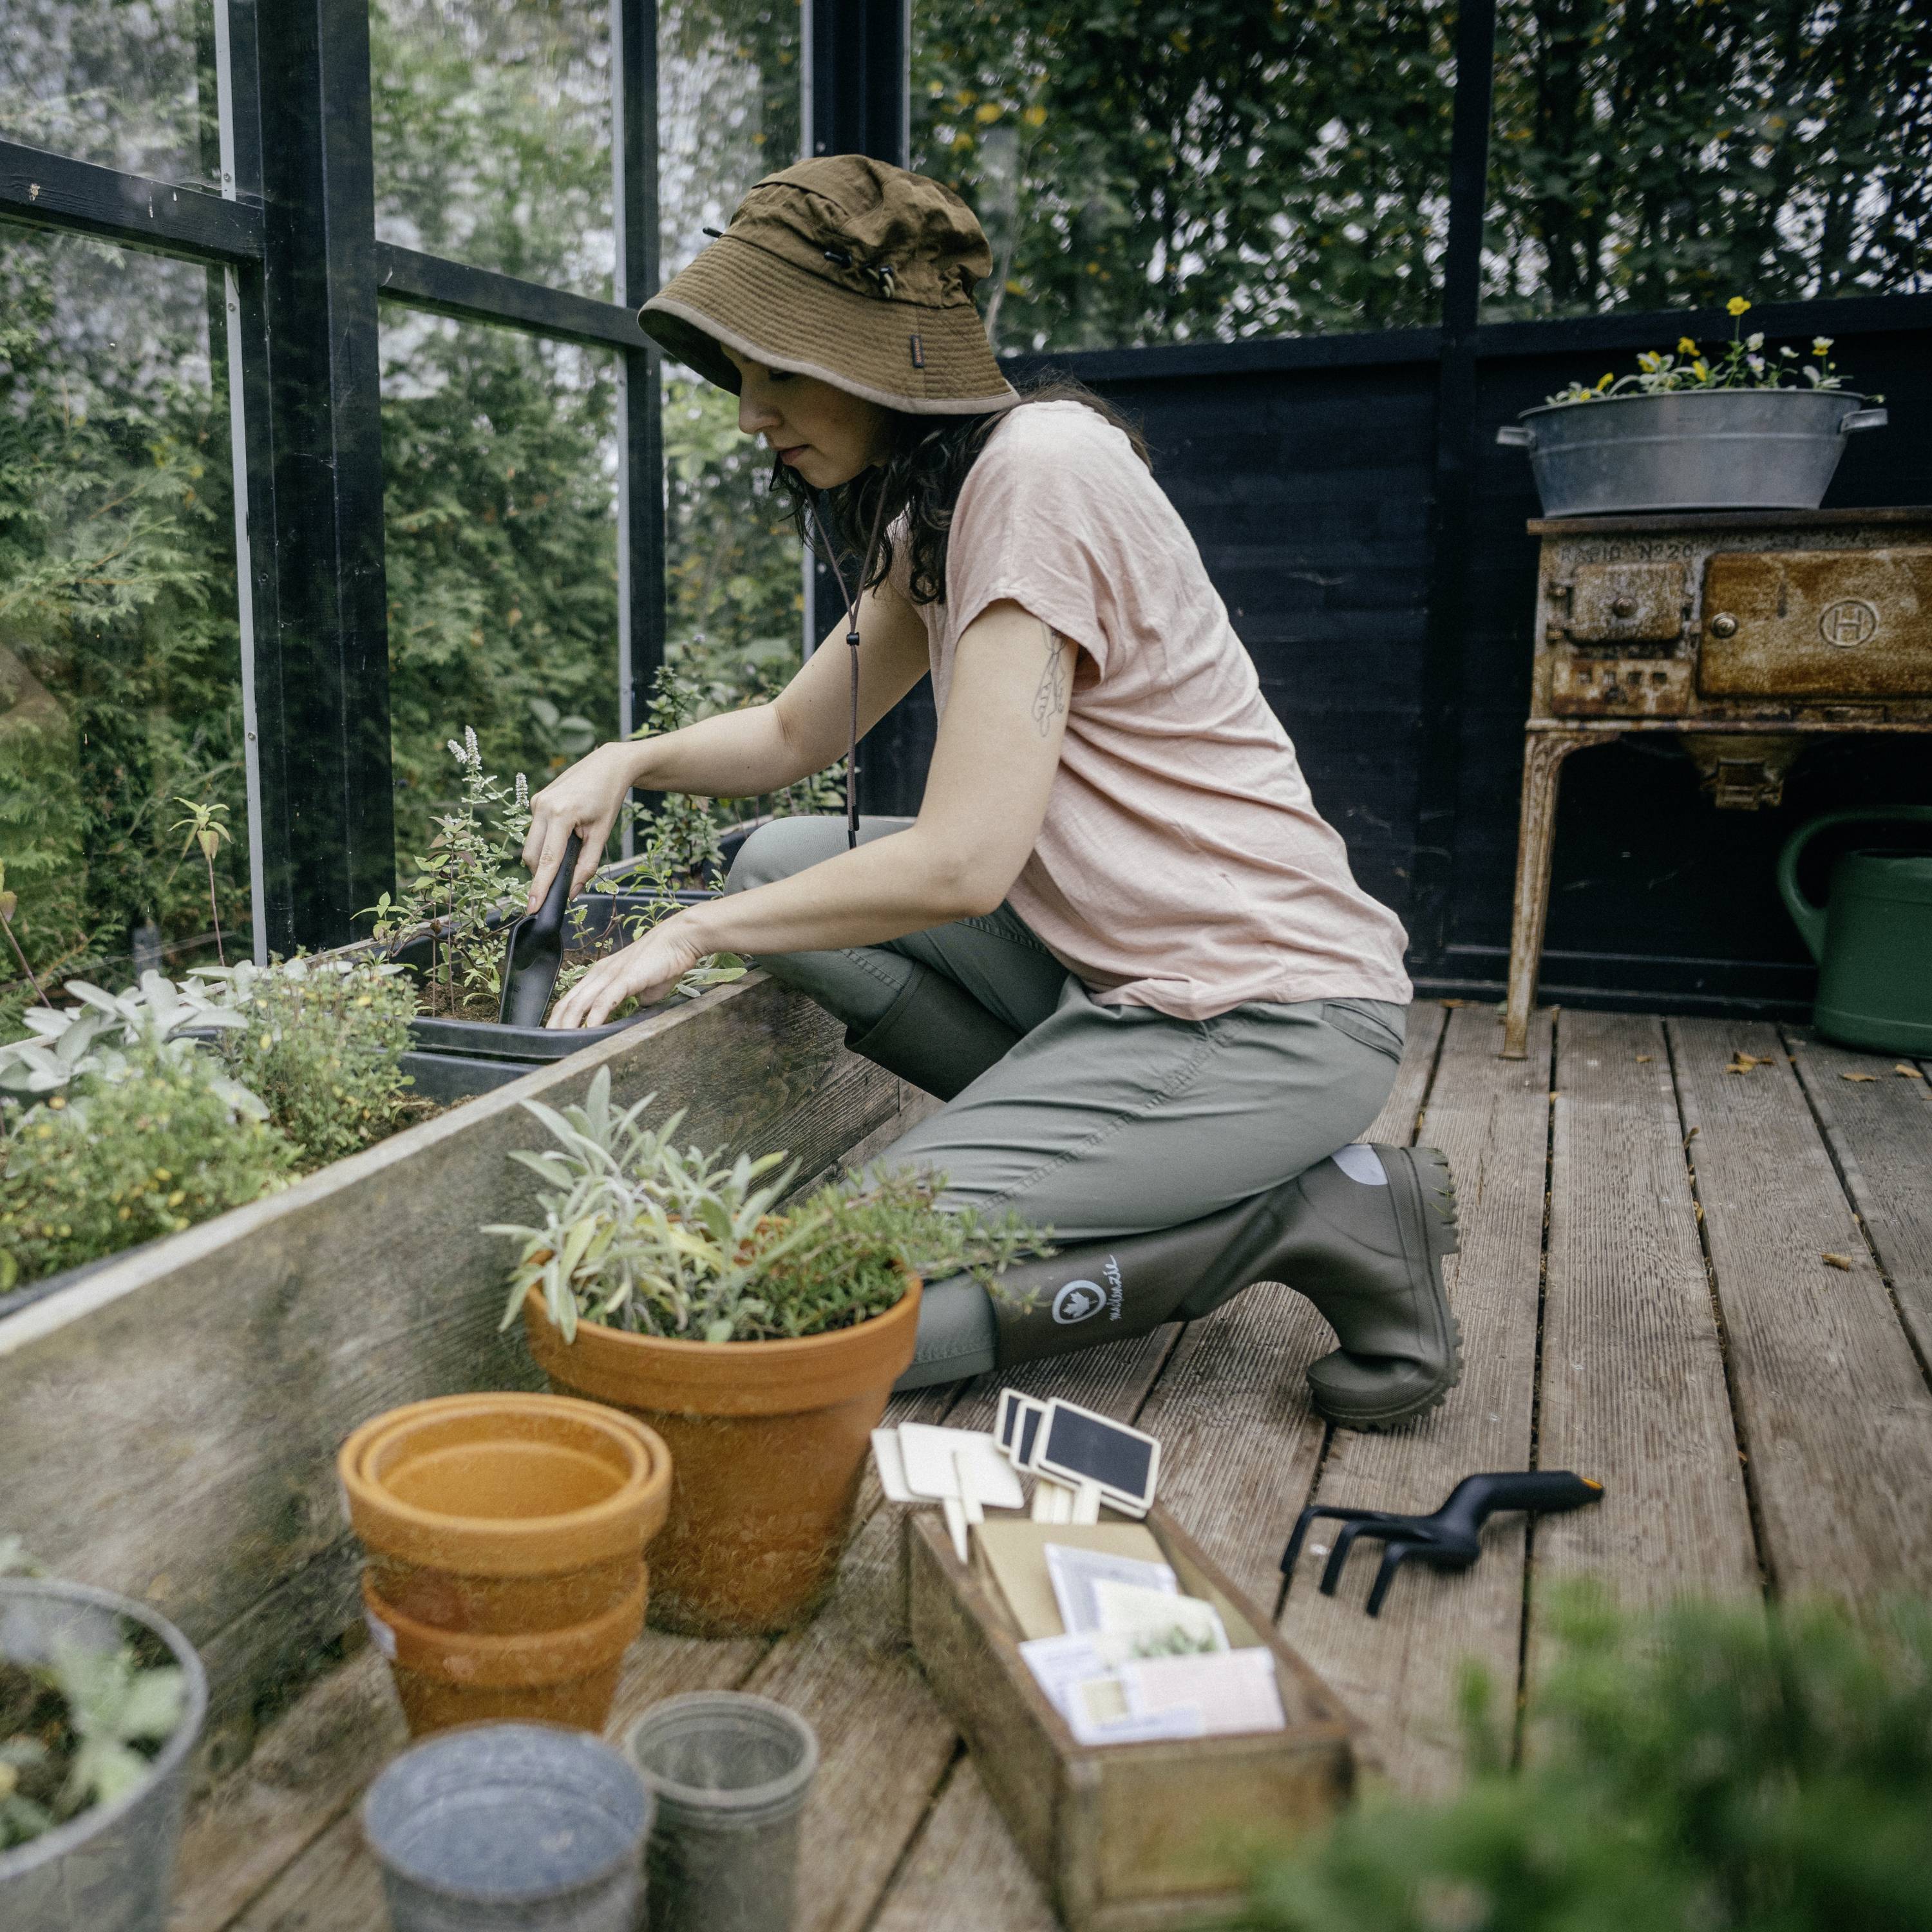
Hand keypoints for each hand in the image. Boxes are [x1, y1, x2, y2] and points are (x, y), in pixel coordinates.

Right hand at [523, 743, 638, 911]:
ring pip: (531, 845)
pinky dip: (547, 841)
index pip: (547, 860)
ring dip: (545, 857)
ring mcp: (536, 802)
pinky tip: (566, 834)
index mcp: (561, 815)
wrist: (607, 765)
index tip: (533, 908)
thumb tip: (572, 892)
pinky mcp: (536, 800)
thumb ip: (587, 865)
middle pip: (533, 856)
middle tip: (562, 882)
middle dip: (543, 874)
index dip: (540, 887)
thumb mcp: (603, 834)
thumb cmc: (609, 798)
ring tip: (570, 850)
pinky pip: (536, 831)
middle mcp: (542, 807)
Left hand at [546, 915, 706, 1029]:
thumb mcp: (644, 987)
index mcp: (600, 974)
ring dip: (569, 1026)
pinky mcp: (626, 978)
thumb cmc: (665, 961)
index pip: (571, 999)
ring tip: (562, 1044)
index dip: (560, 1019)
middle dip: (556, 1026)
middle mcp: (599, 973)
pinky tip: (589, 1031)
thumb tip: (635, 1014)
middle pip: (568, 1003)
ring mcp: (610, 975)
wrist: (680, 939)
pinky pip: (605, 1000)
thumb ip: (634, 1000)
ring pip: (580, 1003)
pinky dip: (594, 1017)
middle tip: (548, 1047)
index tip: (555, 1037)